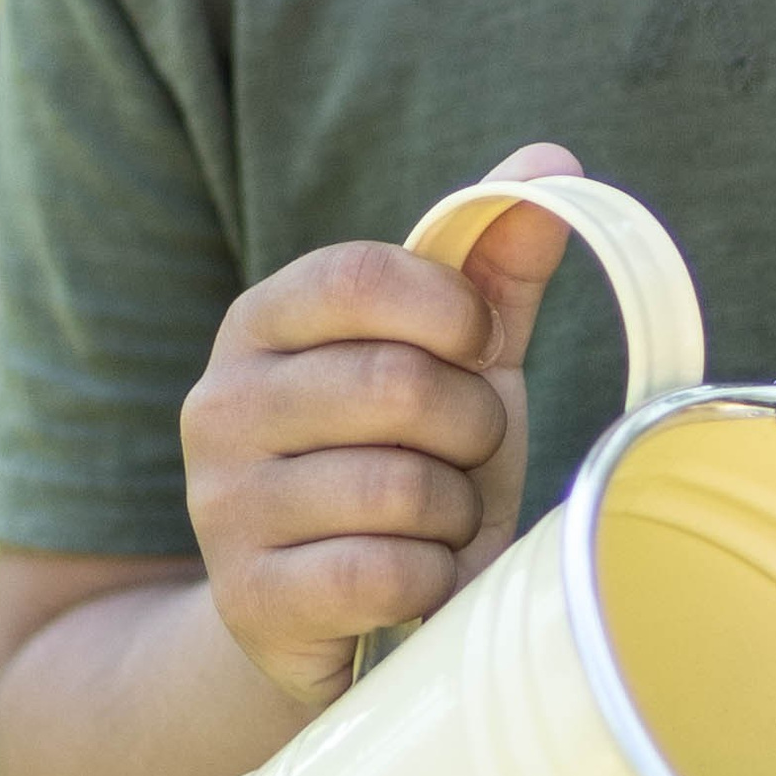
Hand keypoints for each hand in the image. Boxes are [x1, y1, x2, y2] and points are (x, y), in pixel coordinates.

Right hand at [179, 143, 582, 709]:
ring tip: (434, 521)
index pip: (358, 276)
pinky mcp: (249, 601)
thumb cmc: (404, 457)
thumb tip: (555, 160)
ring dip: (455, 512)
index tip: (481, 346)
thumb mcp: (453, 358)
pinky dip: (432, 580)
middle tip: (463, 454)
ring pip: (399, 488)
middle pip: (396, 384)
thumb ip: (494, 262)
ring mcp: (222, 506)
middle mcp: (220, 404)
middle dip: (470, 427)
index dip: (450, 311)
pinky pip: (385, 573)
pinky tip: (415, 579)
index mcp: (261, 323)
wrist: (331, 615)